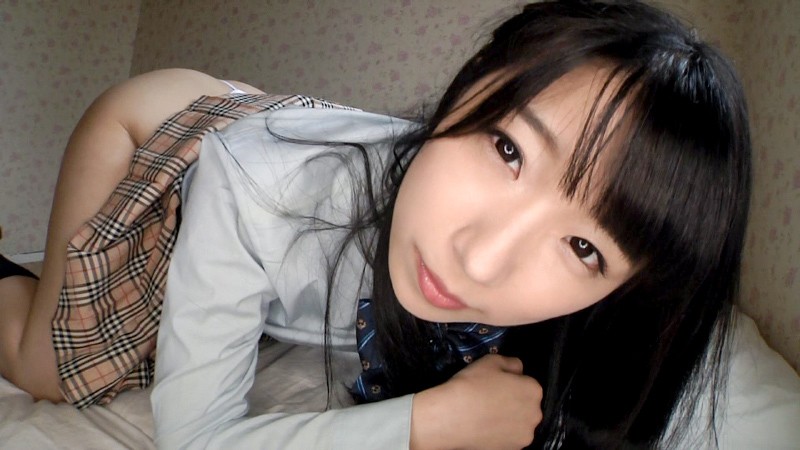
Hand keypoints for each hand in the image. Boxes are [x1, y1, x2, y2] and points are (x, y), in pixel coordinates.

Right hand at [410, 354, 542, 449]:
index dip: (511, 382)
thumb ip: (511, 363)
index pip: (527, 383)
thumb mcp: (490, 361)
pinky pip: (509, 438)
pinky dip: (501, 434)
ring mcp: (524, 436)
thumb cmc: (472, 385)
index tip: (495, 385)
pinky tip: (485, 428)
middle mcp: (535, 415)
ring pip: (519, 424)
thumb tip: (518, 370)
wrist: (451, 417)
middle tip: (490, 400)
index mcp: (533, 390)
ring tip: (486, 416)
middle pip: (527, 405)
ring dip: (509, 419)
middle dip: (514, 402)